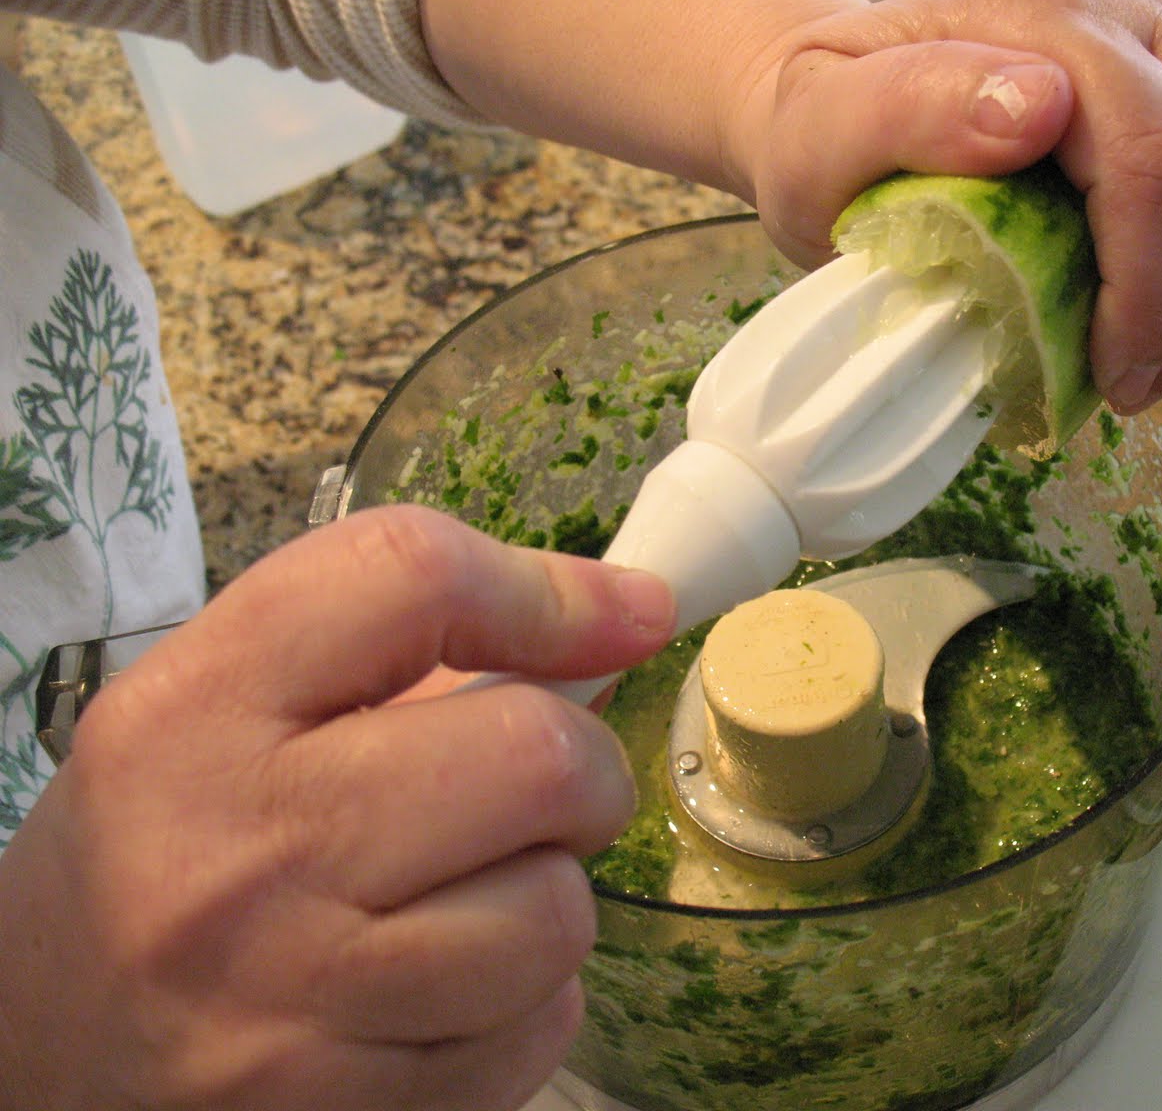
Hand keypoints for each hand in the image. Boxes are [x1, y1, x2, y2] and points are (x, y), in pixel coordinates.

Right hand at [0, 506, 675, 1110]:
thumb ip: (398, 651)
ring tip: (467, 902)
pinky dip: (524, 1003)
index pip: (411, 579)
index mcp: (193, 715)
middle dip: (582, 769)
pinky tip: (441, 991)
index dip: (551, 589)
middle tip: (547, 791)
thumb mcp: (220, 713)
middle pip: (534, 755)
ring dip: (549, 899)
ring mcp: (286, 1003)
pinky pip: (538, 1030)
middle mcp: (233, 855)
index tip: (628, 612)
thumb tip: (623, 619)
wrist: (32, 1057)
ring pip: (556, 913)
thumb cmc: (158, 855)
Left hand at [740, 0, 1161, 413]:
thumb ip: (905, 109)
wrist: (835, 109)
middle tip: (1132, 393)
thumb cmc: (819, 131)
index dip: (1152, 289)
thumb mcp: (818, 131)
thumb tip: (1039, 111)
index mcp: (1048, 13)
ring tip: (1153, 375)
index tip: (1105, 374)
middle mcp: (1129, 13)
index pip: (1155, 158)